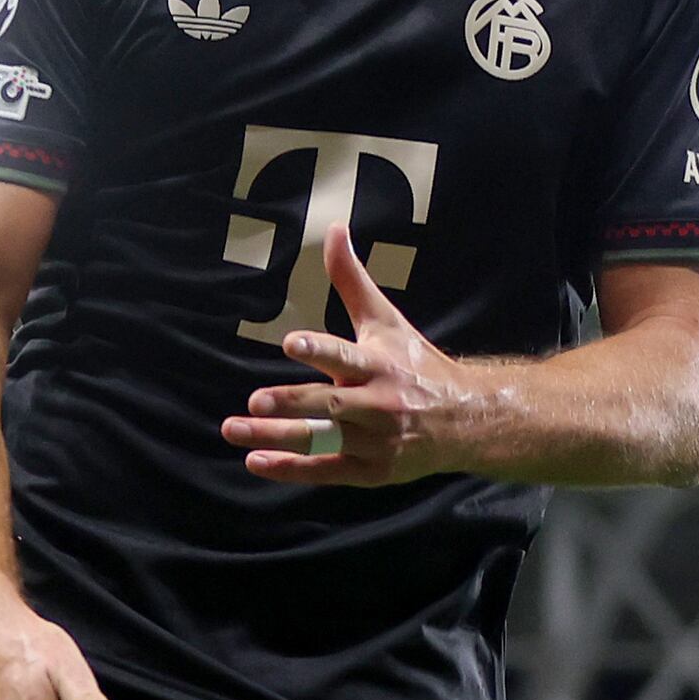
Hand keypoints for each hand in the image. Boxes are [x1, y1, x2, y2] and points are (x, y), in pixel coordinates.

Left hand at [227, 227, 471, 485]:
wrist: (463, 421)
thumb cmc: (416, 365)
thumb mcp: (386, 321)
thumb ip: (353, 280)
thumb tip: (335, 228)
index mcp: (380, 365)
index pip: (346, 357)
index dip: (319, 350)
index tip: (291, 343)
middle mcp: (378, 405)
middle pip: (328, 404)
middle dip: (290, 403)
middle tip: (254, 402)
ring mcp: (374, 441)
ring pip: (321, 440)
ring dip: (277, 438)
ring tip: (235, 430)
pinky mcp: (370, 471)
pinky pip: (325, 471)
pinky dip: (290, 469)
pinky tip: (256, 461)